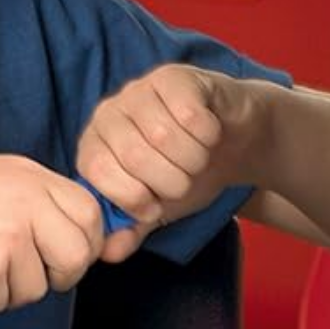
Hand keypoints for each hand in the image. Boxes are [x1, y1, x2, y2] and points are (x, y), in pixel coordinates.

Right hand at [0, 156, 108, 312]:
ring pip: (38, 288)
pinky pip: (1, 303)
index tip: (65, 258)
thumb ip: (33, 200)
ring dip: (8, 291)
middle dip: (60, 276)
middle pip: (78, 255)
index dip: (85, 243)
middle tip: (24, 278)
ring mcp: (9, 233)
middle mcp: (25, 200)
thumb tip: (76, 238)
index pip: (89, 212)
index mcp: (29, 175)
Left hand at [76, 65, 256, 253]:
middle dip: (170, 182)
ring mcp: (140, 90)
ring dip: (192, 160)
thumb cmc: (188, 174)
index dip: (133, 197)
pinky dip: (208, 135)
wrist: (234, 142)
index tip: (154, 206)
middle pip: (134, 156)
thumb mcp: (159, 209)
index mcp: (95, 146)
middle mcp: (110, 113)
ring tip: (197, 157)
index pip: (99, 173)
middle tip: (183, 181)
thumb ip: (131, 229)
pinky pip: (191, 115)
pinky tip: (209, 133)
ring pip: (165, 136)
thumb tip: (108, 252)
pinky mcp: (175, 76)